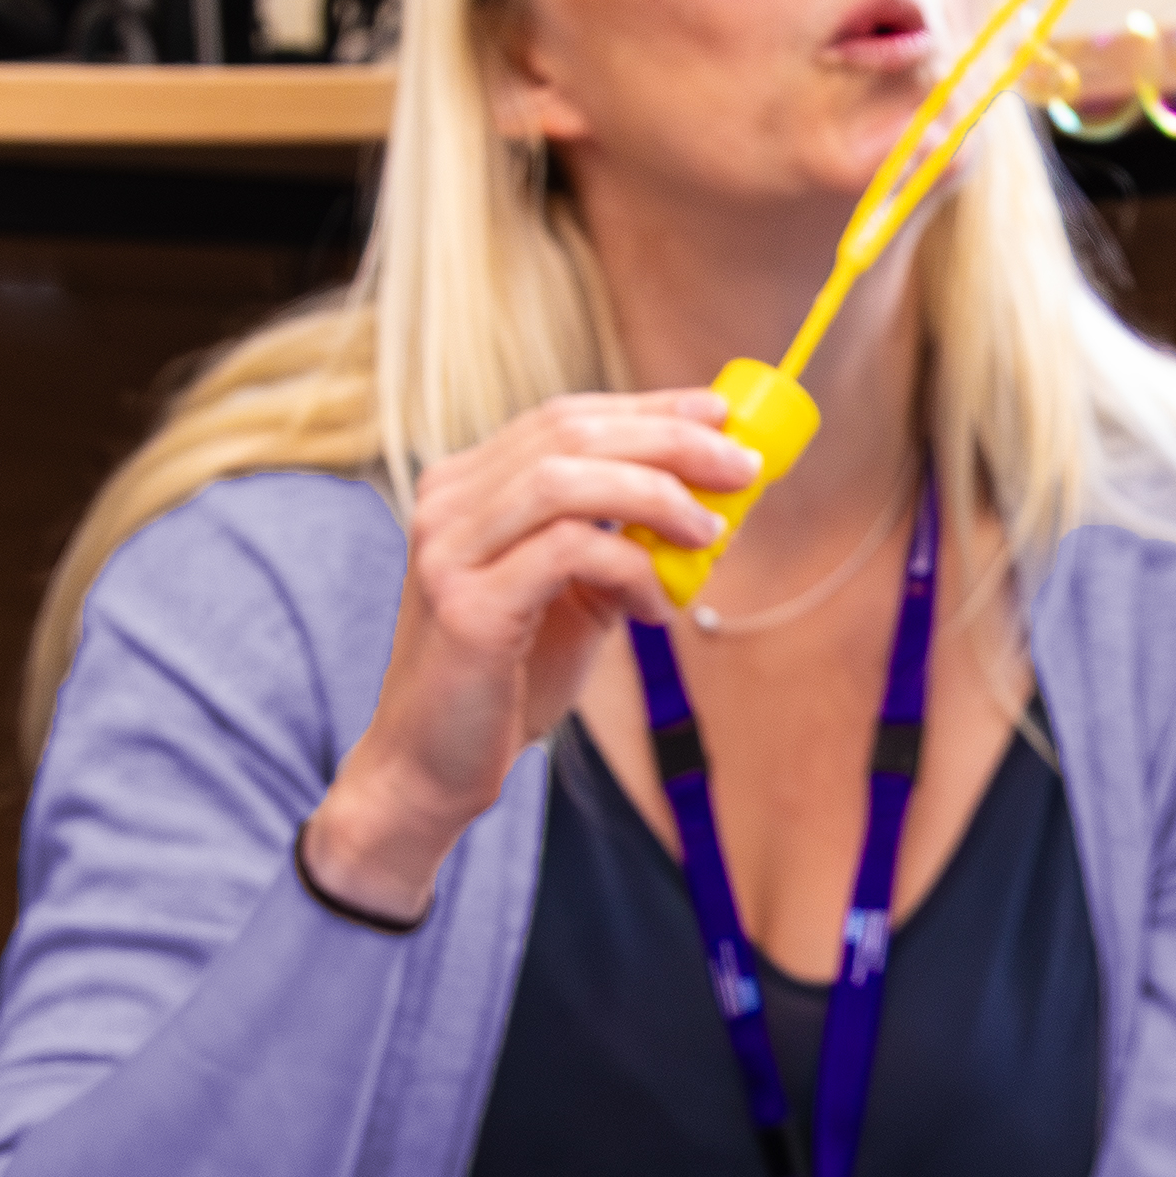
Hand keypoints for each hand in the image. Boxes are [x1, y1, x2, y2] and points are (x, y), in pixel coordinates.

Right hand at [302, 388, 769, 918]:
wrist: (433, 767)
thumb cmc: (508, 680)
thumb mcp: (575, 595)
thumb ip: (622, 543)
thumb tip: (712, 506)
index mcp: (466, 487)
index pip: (564, 417)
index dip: (648, 409)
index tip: (722, 416)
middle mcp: (447, 503)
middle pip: (570, 433)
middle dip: (670, 441)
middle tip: (743, 467)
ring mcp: (449, 549)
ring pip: (565, 479)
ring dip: (657, 495)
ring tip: (710, 534)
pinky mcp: (467, 604)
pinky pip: (568, 552)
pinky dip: (631, 569)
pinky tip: (659, 607)